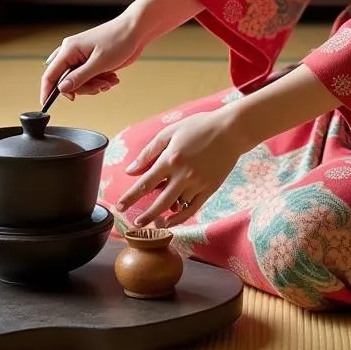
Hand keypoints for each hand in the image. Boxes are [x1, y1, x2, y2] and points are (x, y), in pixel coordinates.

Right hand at [39, 14, 144, 105]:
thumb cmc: (118, 39)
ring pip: (79, 82)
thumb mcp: (99, 63)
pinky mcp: (92, 61)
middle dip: (83, 88)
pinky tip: (111, 77)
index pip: (50, 74)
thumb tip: (62, 89)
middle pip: (66, 81)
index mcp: (69, 49)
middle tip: (98, 86)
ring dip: (94, 85)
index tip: (47, 105)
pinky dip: (99, 81)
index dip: (47, 91)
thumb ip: (79, 77)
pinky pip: (89, 78)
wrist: (135, 31)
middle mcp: (72, 53)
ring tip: (108, 80)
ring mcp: (82, 57)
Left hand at [115, 109, 249, 227]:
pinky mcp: (209, 189)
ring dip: (162, 215)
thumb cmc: (199, 126)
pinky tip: (171, 221)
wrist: (230, 130)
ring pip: (176, 206)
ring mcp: (197, 184)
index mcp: (170, 159)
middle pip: (159, 202)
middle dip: (145, 215)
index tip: (119, 206)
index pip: (145, 184)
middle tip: (135, 223)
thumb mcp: (170, 132)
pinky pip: (192, 209)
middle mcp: (183, 175)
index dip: (131, 197)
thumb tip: (131, 171)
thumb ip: (149, 152)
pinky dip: (180, 218)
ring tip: (153, 221)